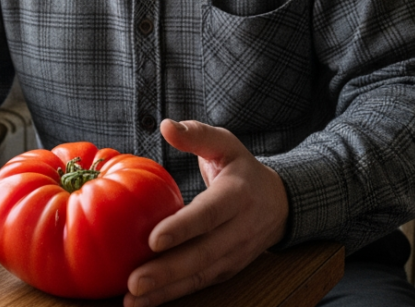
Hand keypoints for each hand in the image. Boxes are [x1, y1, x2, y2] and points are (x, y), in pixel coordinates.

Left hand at [125, 119, 288, 306]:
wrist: (281, 204)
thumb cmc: (242, 170)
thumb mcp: (226, 144)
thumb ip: (197, 135)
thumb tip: (166, 125)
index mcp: (237, 196)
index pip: (209, 214)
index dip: (183, 228)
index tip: (153, 239)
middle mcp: (238, 230)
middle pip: (202, 254)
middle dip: (168, 270)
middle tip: (134, 281)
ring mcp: (234, 254)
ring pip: (200, 275)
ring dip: (166, 290)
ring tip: (133, 299)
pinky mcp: (226, 270)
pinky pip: (198, 284)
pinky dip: (171, 295)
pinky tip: (143, 302)